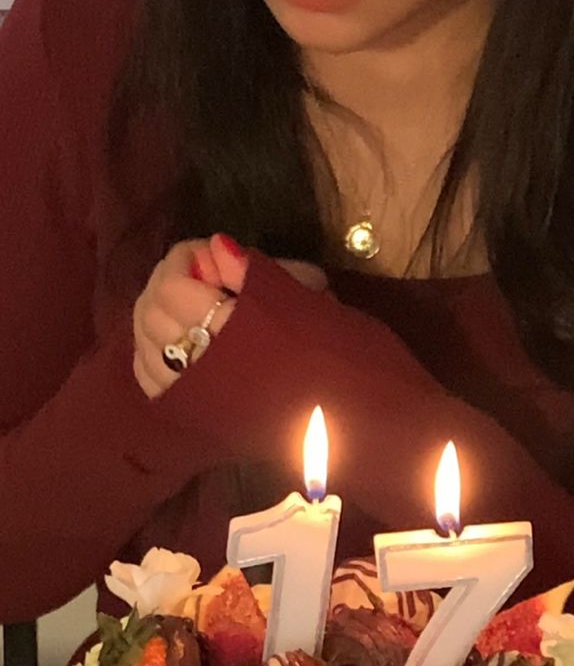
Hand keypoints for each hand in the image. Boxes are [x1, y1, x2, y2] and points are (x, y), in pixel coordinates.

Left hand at [133, 236, 326, 399]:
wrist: (337, 419)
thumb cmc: (328, 354)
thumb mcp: (302, 301)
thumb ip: (255, 271)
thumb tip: (218, 246)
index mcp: (227, 332)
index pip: (172, 286)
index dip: (183, 259)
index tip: (209, 253)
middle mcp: (199, 363)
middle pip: (151, 309)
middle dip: (168, 279)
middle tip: (197, 273)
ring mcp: (189, 391)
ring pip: (144, 339)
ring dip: (157, 309)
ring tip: (186, 301)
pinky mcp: (189, 411)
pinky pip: (147, 372)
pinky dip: (151, 346)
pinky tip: (173, 336)